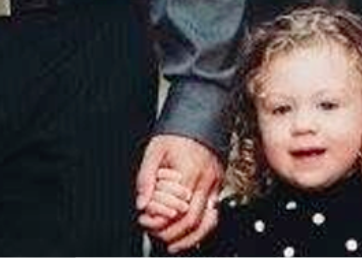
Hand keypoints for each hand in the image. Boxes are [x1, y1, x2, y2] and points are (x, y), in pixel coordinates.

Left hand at [135, 134, 222, 250]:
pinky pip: (214, 213)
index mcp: (188, 171)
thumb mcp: (154, 150)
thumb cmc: (178, 132)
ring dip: (190, 238)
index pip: (175, 209)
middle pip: (191, 220)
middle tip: (156, 236)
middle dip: (172, 234)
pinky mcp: (219, 185)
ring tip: (173, 246)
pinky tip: (191, 235)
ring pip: (207, 221)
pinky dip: (203, 228)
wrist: (201, 115)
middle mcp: (205, 180)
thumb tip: (142, 204)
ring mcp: (216, 184)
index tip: (145, 222)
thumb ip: (146, 178)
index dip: (159, 222)